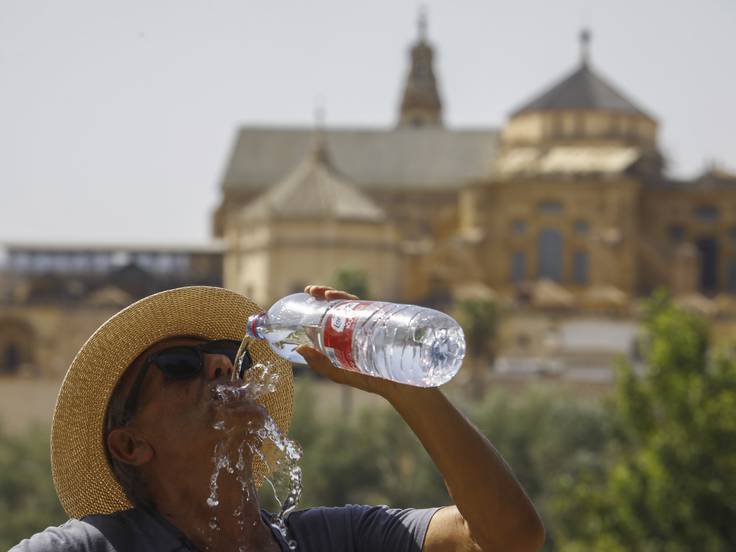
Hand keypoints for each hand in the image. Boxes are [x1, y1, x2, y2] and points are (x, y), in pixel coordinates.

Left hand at [296, 285, 409, 399]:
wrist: (401, 386)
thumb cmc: (372, 380)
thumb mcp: (339, 373)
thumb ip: (320, 363)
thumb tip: (298, 348)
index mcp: (349, 332)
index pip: (333, 310)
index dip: (321, 299)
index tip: (309, 293)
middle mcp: (361, 323)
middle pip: (343, 302)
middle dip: (327, 293)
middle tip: (312, 291)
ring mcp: (374, 322)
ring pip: (356, 302)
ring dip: (340, 295)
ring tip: (326, 295)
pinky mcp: (387, 324)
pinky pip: (374, 309)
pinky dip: (361, 303)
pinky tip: (350, 302)